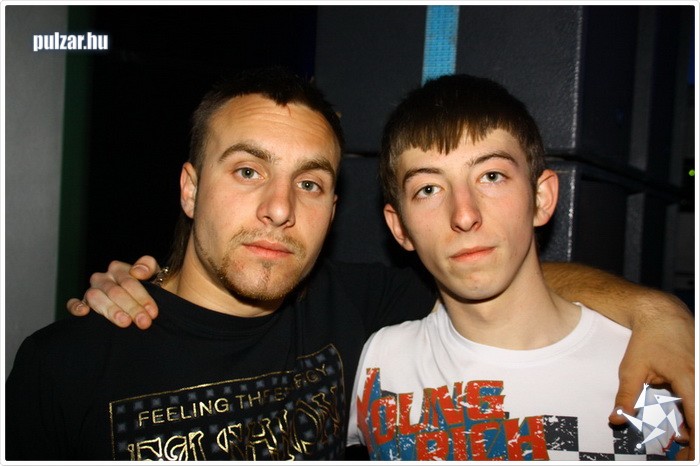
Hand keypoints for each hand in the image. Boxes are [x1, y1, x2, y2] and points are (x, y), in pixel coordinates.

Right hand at [66, 256, 160, 328]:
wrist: (144, 305)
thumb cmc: (152, 288)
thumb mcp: (156, 275)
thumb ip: (149, 266)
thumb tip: (137, 272)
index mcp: (119, 269)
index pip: (129, 281)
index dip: (142, 297)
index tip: (152, 312)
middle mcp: (103, 278)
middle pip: (115, 292)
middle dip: (131, 307)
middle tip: (143, 322)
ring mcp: (92, 290)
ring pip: (96, 297)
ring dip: (111, 310)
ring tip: (125, 322)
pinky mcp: (83, 303)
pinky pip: (74, 303)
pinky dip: (76, 306)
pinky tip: (84, 313)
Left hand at [608, 293, 694, 458]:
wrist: (661, 314)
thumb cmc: (646, 340)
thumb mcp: (631, 369)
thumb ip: (626, 397)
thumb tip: (616, 420)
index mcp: (688, 378)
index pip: (697, 420)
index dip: (694, 443)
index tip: (686, 457)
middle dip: (694, 438)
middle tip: (681, 453)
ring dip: (693, 424)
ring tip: (678, 436)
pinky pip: (698, 397)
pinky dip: (692, 411)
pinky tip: (682, 423)